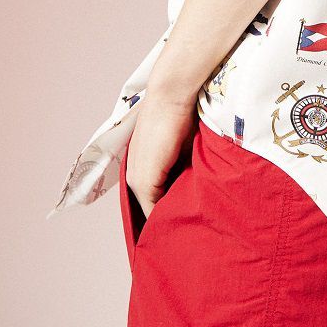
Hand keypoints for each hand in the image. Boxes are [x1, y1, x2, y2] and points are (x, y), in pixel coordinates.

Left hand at [126, 87, 196, 222]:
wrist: (172, 95)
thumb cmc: (182, 116)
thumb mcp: (184, 150)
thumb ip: (183, 171)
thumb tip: (193, 191)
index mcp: (141, 167)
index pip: (151, 199)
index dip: (166, 211)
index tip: (181, 222)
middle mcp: (133, 175)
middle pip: (150, 207)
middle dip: (165, 218)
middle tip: (184, 231)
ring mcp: (136, 179)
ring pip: (150, 210)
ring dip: (166, 219)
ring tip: (185, 230)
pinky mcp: (143, 180)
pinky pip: (152, 209)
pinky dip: (164, 218)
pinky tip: (180, 224)